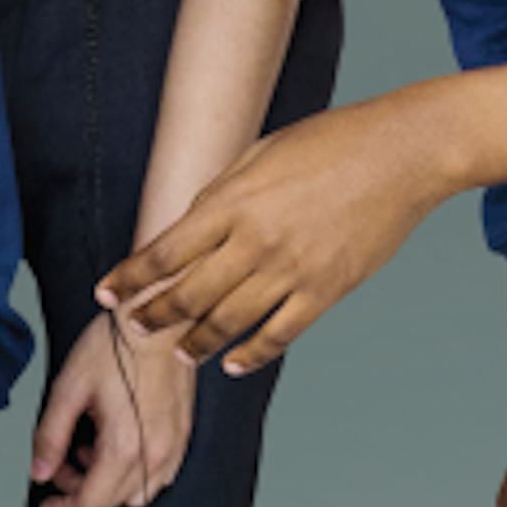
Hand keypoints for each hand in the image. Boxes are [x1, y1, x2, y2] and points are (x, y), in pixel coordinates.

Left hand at [30, 311, 194, 506]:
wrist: (156, 317)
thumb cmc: (115, 344)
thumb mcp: (69, 387)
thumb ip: (51, 435)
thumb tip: (39, 471)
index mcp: (126, 446)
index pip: (92, 502)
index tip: (47, 503)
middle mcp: (156, 454)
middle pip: (114, 501)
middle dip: (81, 489)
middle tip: (61, 459)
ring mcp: (174, 445)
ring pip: (140, 493)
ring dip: (109, 482)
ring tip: (89, 445)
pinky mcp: (183, 433)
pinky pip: (160, 474)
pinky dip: (134, 471)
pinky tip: (116, 440)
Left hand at [98, 91, 458, 374]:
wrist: (400, 153)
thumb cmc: (328, 143)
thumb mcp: (258, 154)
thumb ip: (220, 195)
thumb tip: (189, 229)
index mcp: (231, 201)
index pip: (164, 252)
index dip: (130, 279)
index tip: (106, 294)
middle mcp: (255, 241)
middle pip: (189, 294)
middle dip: (153, 315)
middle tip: (133, 328)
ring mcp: (292, 270)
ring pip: (229, 322)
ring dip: (196, 342)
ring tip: (177, 353)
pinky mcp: (327, 290)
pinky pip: (280, 333)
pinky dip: (252, 354)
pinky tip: (232, 363)